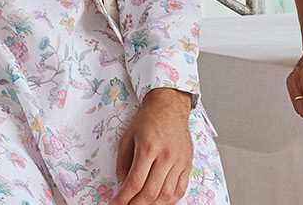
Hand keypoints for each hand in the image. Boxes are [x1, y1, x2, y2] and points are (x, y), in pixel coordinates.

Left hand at [110, 88, 194, 204]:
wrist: (170, 107)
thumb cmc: (147, 120)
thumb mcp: (127, 137)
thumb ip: (122, 163)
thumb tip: (122, 185)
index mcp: (148, 148)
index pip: (135, 182)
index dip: (123, 199)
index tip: (115, 204)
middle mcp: (166, 156)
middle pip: (150, 192)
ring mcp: (179, 161)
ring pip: (166, 195)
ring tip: (140, 204)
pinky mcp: (187, 165)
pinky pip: (180, 190)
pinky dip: (168, 200)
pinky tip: (158, 201)